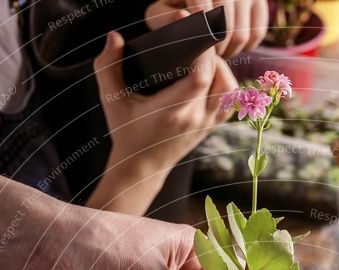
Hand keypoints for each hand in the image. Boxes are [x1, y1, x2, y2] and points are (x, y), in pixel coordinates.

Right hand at [93, 31, 236, 178]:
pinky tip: (211, 76)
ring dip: (221, 68)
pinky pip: (230, 101)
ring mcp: (206, 124)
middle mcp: (194, 118)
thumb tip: (114, 36)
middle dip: (210, 53)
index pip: (200, 77)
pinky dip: (225, 84)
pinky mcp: (211, 127)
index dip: (202, 51)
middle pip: (219, 78)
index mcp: (172, 111)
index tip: (190, 32)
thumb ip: (108, 67)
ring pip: (230, 89)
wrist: (141, 167)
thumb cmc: (126, 132)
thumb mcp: (112, 100)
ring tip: (203, 60)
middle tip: (193, 42)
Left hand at [145, 0, 268, 56]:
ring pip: (242, 35)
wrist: (194, 3)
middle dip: (215, 50)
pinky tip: (231, 47)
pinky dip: (245, 47)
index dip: (202, 35)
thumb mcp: (161, 12)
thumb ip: (164, 16)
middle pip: (226, 29)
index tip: (197, 49)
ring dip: (229, 51)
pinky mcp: (260, 3)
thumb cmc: (174, 10)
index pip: (205, 11)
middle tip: (207, 58)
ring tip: (217, 54)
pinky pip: (257, 34)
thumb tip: (183, 16)